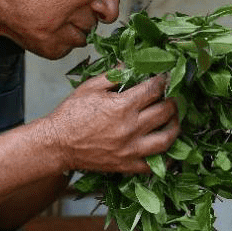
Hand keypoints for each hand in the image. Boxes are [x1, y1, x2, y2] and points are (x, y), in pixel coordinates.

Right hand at [41, 72, 178, 173]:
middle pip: (166, 112)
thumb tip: (130, 65)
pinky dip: (164, 159)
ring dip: (175, 127)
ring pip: (166, 139)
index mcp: (123, 106)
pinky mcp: (126, 165)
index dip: (163, 80)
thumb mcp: (90, 87)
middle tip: (172, 96)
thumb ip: (113, 75)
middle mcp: (131, 128)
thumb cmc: (70, 114)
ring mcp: (130, 149)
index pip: (154, 89)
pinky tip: (167, 149)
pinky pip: (153, 165)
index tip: (166, 77)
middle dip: (173, 101)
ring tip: (174, 119)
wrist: (57, 144)